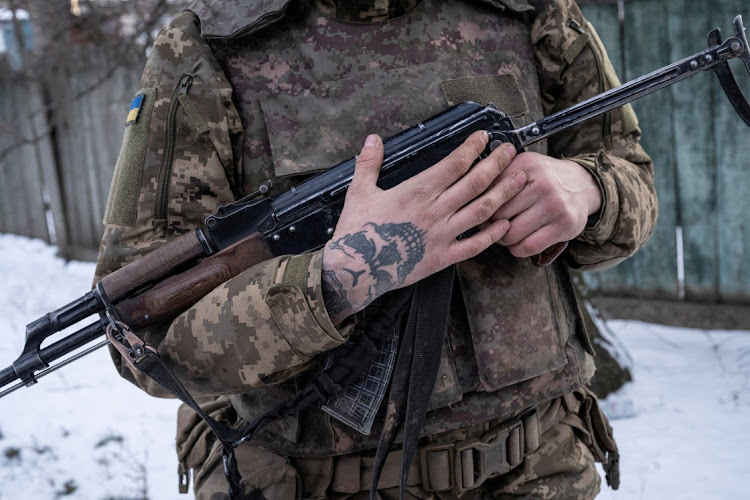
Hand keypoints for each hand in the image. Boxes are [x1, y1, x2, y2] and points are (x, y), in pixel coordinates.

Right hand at [321, 131, 526, 323]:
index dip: (472, 148)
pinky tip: (505, 224)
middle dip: (497, 164)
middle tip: (511, 151)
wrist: (356, 269)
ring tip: (520, 180)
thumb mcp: (359, 191)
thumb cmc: (357, 231)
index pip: (454, 164)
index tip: (484, 137)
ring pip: (481, 210)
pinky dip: (492, 234)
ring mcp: (442, 235)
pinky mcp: (442, 257)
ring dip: (503, 193)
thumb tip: (372, 140)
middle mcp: (435, 210)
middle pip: (475, 183)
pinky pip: (474, 245)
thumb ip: (369, 163)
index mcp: (416, 191)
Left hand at [486, 152, 601, 258]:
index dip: (479, 205)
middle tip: (491, 226)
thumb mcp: (522, 167)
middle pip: (498, 215)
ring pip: (511, 234)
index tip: (478, 211)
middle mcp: (541, 183)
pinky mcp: (564, 225)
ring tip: (505, 234)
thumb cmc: (544, 179)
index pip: (488, 191)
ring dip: (503, 239)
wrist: (582, 185)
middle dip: (490, 225)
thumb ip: (498, 176)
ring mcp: (554, 205)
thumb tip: (468, 196)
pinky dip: (518, 249)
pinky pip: (529, 246)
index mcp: (525, 166)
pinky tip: (518, 243)